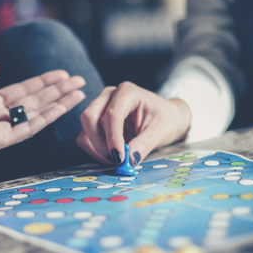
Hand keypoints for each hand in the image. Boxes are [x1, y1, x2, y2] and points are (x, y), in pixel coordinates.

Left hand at [0, 62, 86, 158]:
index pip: (23, 92)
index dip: (44, 82)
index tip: (62, 74)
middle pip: (35, 102)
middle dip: (58, 91)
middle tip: (79, 80)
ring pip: (36, 115)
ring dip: (59, 103)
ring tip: (78, 91)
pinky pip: (27, 129)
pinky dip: (46, 118)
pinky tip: (61, 107)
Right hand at [76, 82, 191, 165]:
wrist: (167, 117)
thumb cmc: (165, 119)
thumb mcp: (160, 132)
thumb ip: (144, 145)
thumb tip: (129, 160)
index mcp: (128, 92)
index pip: (112, 114)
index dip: (113, 138)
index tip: (120, 158)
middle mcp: (109, 95)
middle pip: (90, 117)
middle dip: (99, 143)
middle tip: (116, 160)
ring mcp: (100, 106)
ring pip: (85, 128)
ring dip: (96, 148)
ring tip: (116, 159)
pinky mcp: (97, 119)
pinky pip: (86, 136)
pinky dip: (94, 149)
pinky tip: (111, 155)